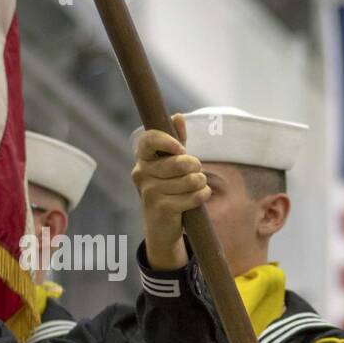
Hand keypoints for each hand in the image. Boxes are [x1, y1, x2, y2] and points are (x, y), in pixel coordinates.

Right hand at [131, 113, 208, 270]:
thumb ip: (176, 141)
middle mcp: (141, 172)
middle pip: (179, 162)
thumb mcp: (171, 164)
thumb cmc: (168, 188)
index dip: (168, 141)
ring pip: (189, 180)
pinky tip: (201, 195)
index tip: (181, 149)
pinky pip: (192, 196)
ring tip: (198, 185)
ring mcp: (149, 191)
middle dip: (195, 166)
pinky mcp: (161, 208)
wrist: (161, 226)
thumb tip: (178, 117)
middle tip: (198, 170)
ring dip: (201, 182)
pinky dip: (202, 195)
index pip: (149, 140)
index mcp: (143, 157)